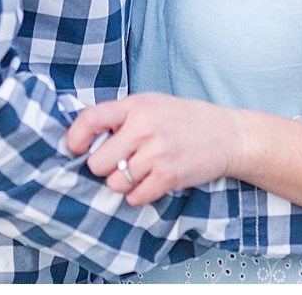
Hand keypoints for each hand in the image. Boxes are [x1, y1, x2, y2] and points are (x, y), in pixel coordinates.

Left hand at [66, 92, 242, 204]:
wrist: (227, 135)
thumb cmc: (183, 119)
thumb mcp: (150, 104)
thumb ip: (120, 116)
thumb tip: (83, 136)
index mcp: (135, 106)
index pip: (90, 120)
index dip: (75, 138)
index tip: (75, 149)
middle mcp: (143, 128)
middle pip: (97, 163)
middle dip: (104, 166)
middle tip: (120, 161)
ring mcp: (157, 154)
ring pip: (114, 183)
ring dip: (122, 182)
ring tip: (139, 171)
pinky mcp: (169, 177)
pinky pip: (135, 197)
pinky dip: (138, 195)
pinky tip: (150, 182)